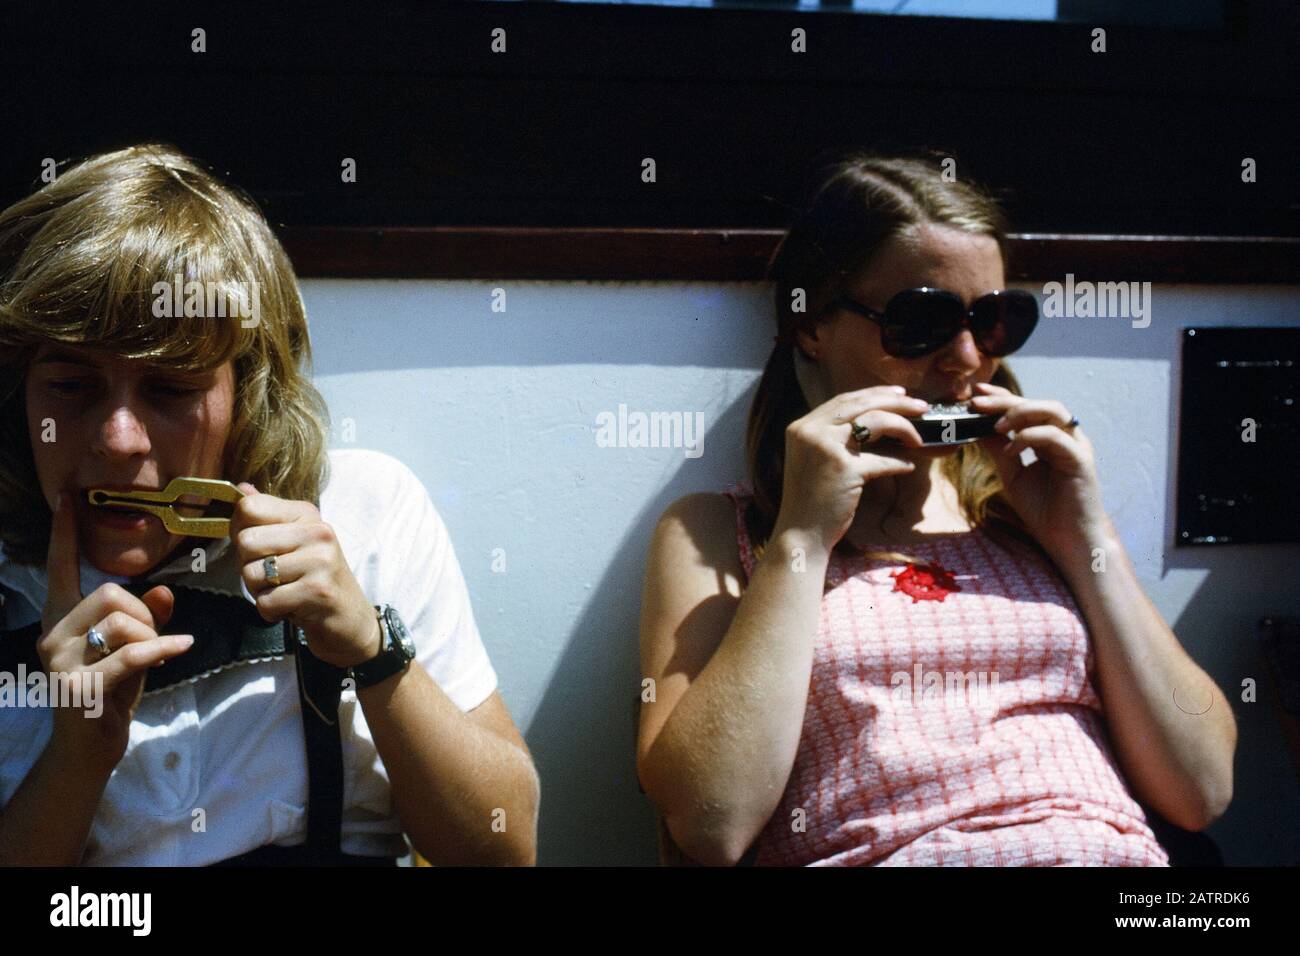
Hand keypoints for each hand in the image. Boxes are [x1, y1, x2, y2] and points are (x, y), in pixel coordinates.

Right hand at [38, 492, 194, 772]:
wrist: (89, 749)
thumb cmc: (112, 690)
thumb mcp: (132, 649)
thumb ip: (144, 619)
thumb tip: (162, 591)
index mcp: (60, 619)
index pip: (59, 567)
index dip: (64, 534)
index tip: (67, 498)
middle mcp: (52, 634)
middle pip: (110, 593)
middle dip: (143, 612)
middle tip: (153, 638)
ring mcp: (60, 662)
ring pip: (123, 621)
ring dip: (152, 636)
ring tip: (152, 657)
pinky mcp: (78, 687)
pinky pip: (133, 654)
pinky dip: (163, 648)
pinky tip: (183, 646)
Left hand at [230, 483, 380, 668]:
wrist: (350, 619)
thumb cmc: (314, 578)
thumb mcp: (294, 541)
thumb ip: (267, 516)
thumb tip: (241, 488)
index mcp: (307, 514)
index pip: (249, 507)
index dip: (240, 531)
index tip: (259, 548)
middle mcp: (318, 532)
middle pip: (246, 541)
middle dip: (248, 566)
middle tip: (273, 577)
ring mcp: (321, 561)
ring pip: (252, 574)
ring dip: (260, 592)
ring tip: (284, 592)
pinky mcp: (318, 591)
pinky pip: (266, 602)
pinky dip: (271, 612)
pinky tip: (292, 607)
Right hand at [774, 385, 928, 553]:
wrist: (801, 534)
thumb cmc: (812, 501)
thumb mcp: (815, 460)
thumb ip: (834, 439)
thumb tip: (876, 422)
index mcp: (802, 427)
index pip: (843, 400)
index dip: (873, 394)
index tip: (898, 394)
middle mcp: (810, 431)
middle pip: (861, 404)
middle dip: (896, 402)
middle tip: (921, 406)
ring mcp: (826, 448)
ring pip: (875, 421)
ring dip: (904, 427)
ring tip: (918, 437)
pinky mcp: (843, 469)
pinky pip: (883, 459)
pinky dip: (899, 462)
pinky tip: (909, 465)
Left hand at [970, 382, 1111, 557]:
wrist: (1067, 539)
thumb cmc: (1044, 509)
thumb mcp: (1012, 475)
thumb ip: (999, 450)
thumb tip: (977, 428)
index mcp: (1050, 438)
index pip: (1026, 408)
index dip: (1002, 398)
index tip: (975, 394)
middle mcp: (1066, 437)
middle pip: (1037, 404)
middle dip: (1004, 401)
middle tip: (976, 403)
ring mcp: (1075, 446)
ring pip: (1052, 411)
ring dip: (1021, 412)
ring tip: (996, 426)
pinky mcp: (1080, 459)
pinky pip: (1055, 436)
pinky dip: (1030, 436)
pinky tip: (1011, 449)